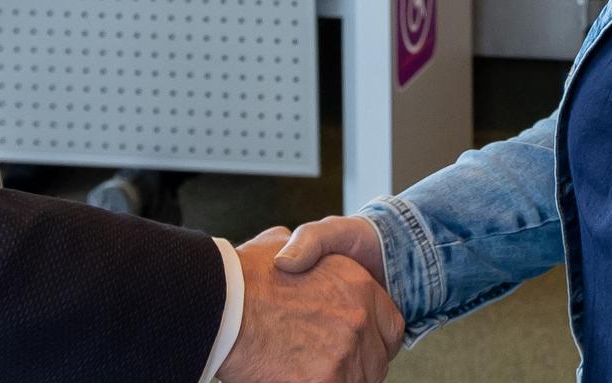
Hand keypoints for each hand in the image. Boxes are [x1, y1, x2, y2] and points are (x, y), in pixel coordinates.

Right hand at [218, 226, 402, 382]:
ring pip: (360, 381)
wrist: (220, 304)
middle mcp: (359, 317)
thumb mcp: (284, 243)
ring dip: (340, 379)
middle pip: (377, 360)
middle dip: (357, 365)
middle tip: (325, 363)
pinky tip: (297, 378)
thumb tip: (296, 257)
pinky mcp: (326, 382)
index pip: (391, 327)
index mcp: (357, 284)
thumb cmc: (247, 276)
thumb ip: (305, 251)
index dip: (374, 340)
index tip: (355, 346)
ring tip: (308, 371)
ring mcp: (346, 353)